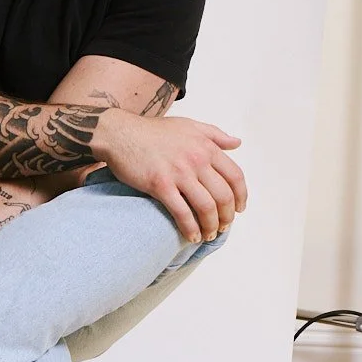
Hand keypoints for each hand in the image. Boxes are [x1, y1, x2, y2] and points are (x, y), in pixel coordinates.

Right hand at [92, 107, 246, 242]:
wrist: (121, 133)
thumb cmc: (152, 131)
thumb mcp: (189, 125)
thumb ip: (215, 134)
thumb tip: (237, 143)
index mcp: (206, 147)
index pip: (235, 176)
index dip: (241, 196)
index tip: (239, 209)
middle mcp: (196, 160)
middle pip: (223, 196)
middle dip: (227, 216)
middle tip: (223, 226)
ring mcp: (179, 173)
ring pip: (206, 207)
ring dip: (211, 226)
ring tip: (209, 235)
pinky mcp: (160, 185)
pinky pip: (182, 212)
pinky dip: (190, 228)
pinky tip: (192, 236)